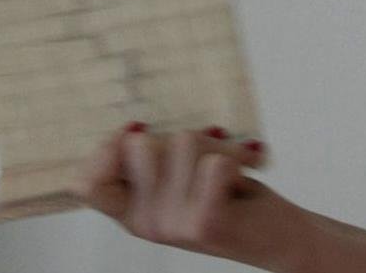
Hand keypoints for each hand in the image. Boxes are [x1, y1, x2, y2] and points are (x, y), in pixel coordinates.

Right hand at [74, 122, 307, 269]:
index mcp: (131, 211)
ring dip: (217, 146)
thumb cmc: (230, 196)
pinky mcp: (203, 224)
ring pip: (183, 142)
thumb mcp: (180, 176)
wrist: (281, 238)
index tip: (139, 132)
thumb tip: (132, 128)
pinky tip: (243, 178)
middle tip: (206, 160)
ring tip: (230, 171)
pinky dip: (237, 159)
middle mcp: (144, 223)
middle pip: (139, 143)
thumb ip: (152, 158)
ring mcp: (171, 226)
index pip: (85, 182)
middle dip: (181, 137)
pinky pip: (214, 163)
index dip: (105, 148)